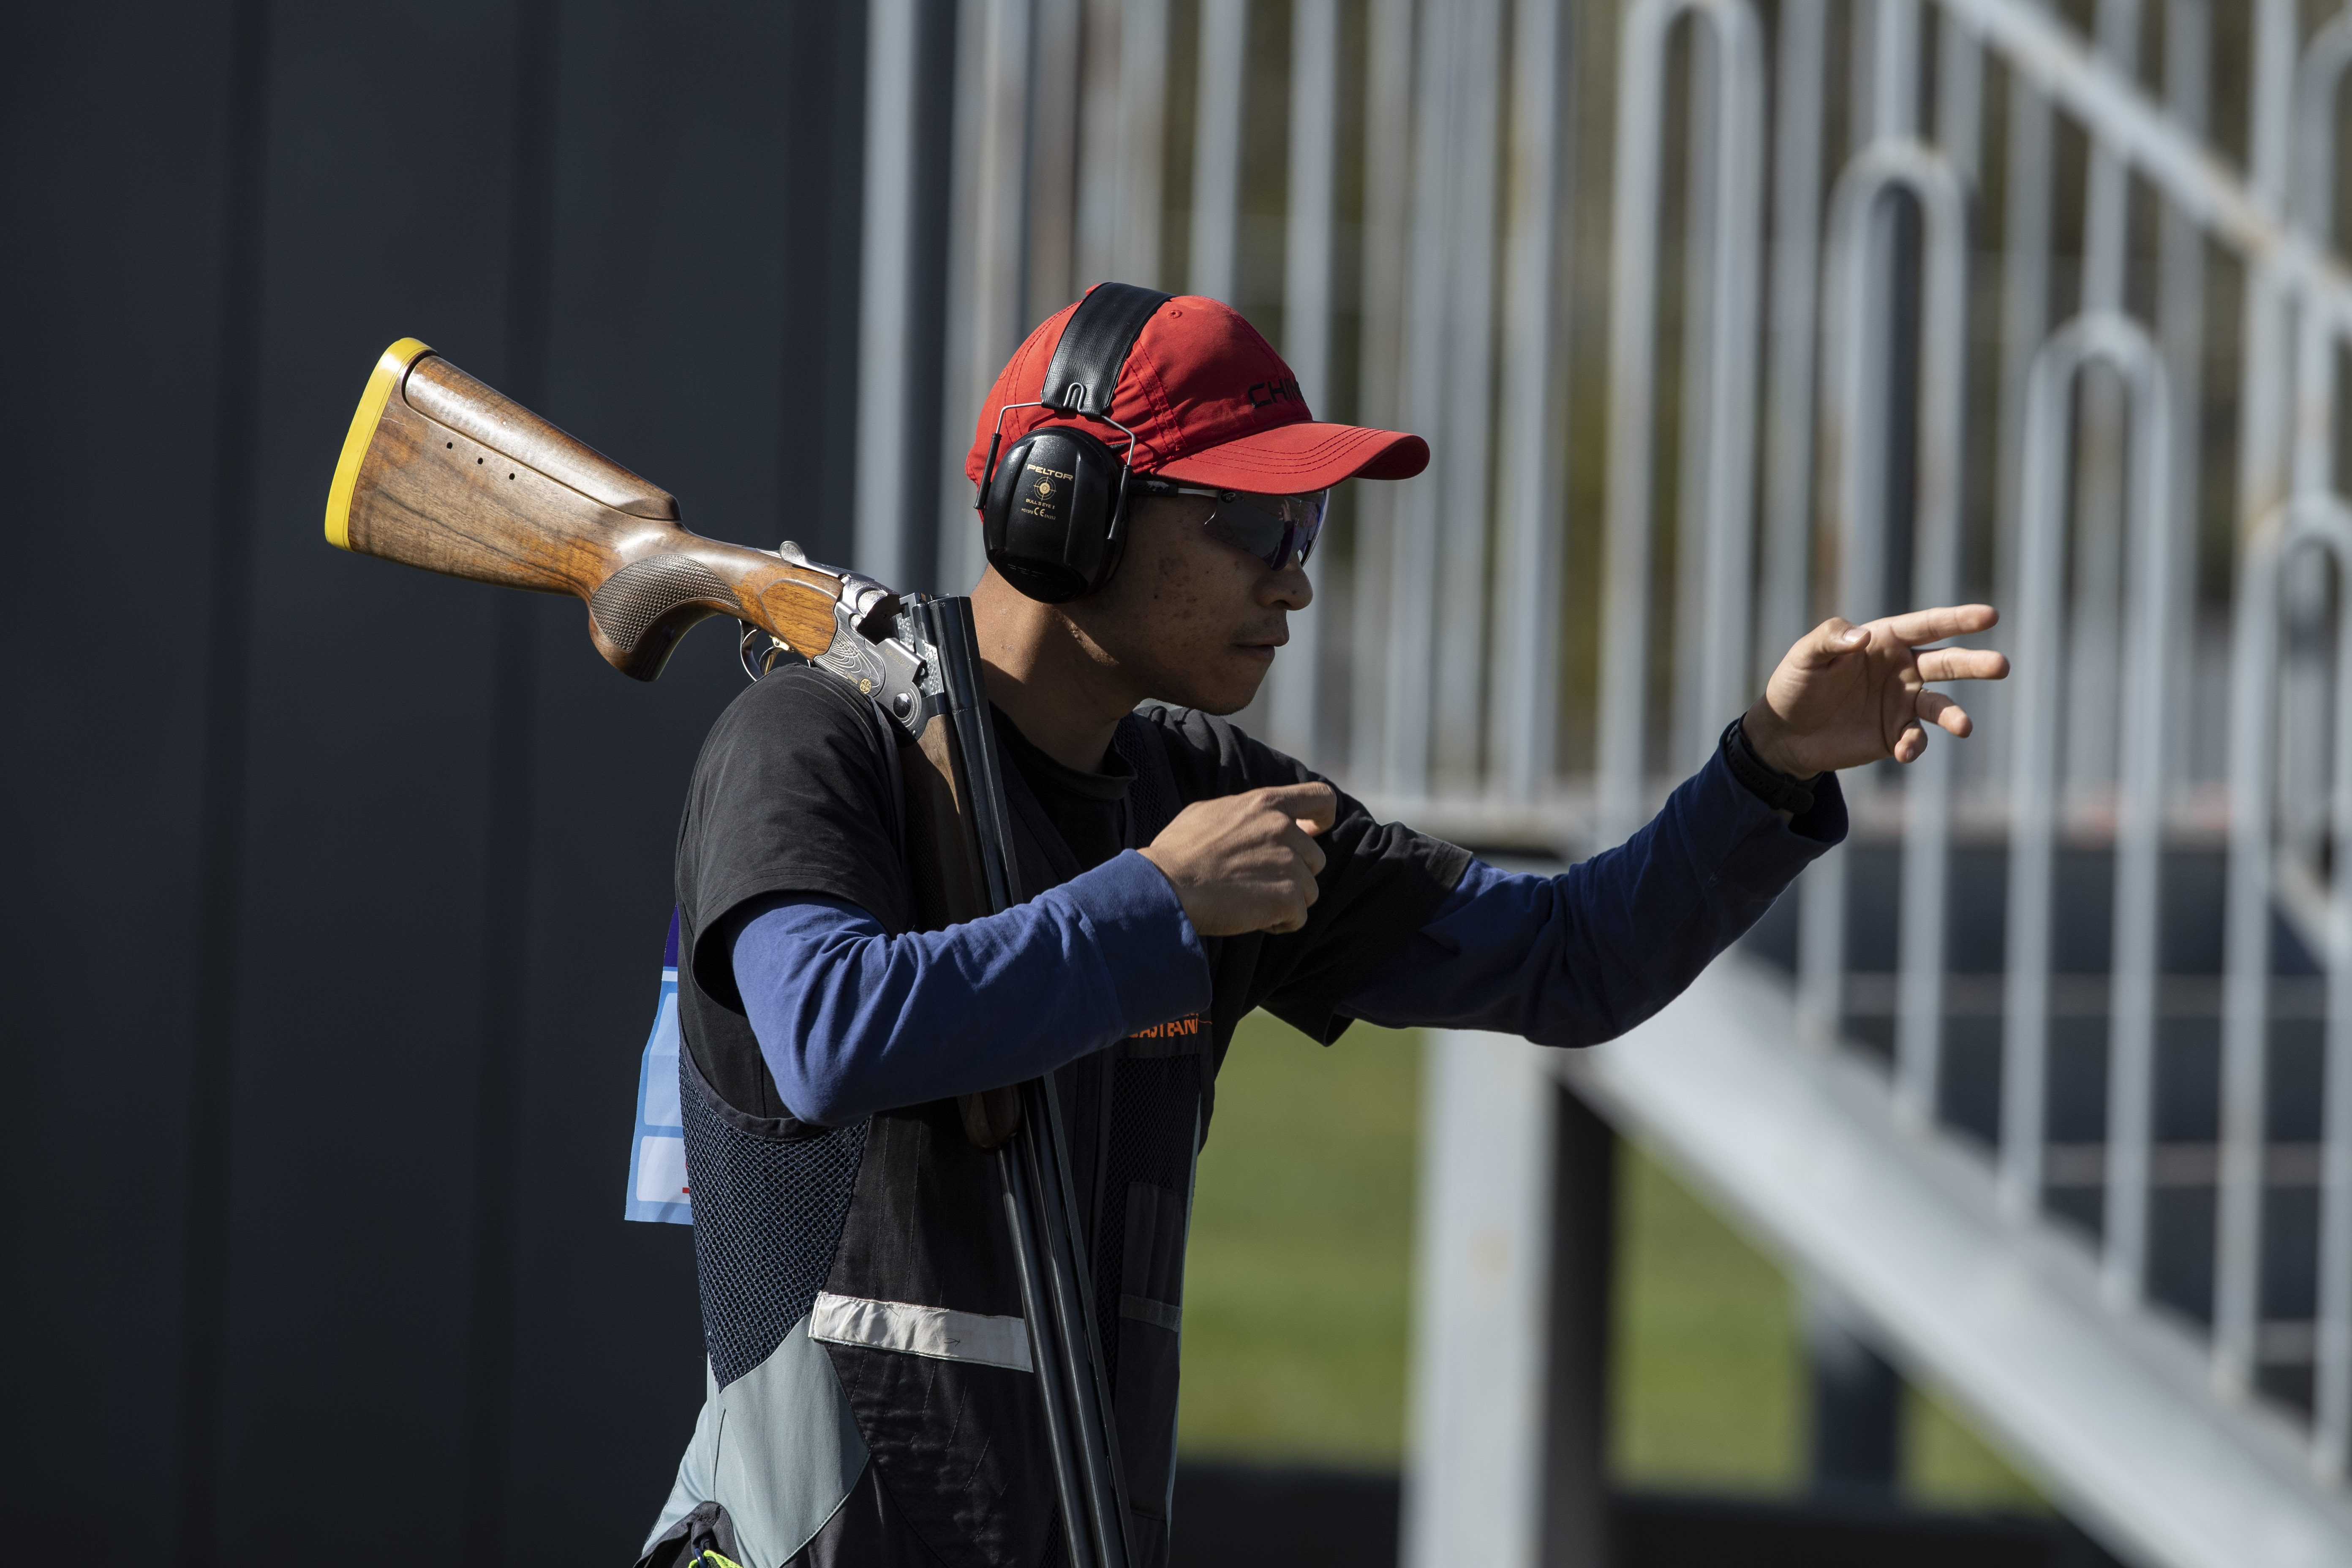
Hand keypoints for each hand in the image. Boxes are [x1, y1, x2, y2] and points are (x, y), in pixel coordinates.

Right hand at [1140, 783, 1335, 935]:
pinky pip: (1298, 916)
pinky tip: (1251, 919)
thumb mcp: (1207, 812)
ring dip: (1285, 900)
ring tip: (1249, 903)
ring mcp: (1289, 863)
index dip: (1322, 817)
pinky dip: (1279, 923)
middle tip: (1256, 884)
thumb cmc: (1177, 852)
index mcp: (1266, 803)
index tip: (1313, 831)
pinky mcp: (1288, 896)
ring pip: (1309, 889)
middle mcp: (1284, 829)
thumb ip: (1242, 812)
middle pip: (1315, 857)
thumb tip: (1254, 816)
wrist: (1164, 886)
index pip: (1321, 798)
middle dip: (1292, 874)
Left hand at [1742, 605, 2009, 775]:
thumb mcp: (1804, 657)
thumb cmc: (1794, 685)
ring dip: (1954, 715)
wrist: (1785, 733)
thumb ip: (1830, 639)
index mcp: (1885, 640)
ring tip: (1964, 727)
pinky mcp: (1896, 734)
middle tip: (2001, 666)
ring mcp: (1903, 702)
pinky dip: (1916, 744)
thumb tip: (1863, 636)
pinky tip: (1904, 751)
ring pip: (1939, 704)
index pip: (1927, 625)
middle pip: (1946, 662)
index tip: (1991, 616)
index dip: (1958, 619)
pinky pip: (1917, 738)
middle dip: (1975, 664)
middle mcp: (1902, 668)